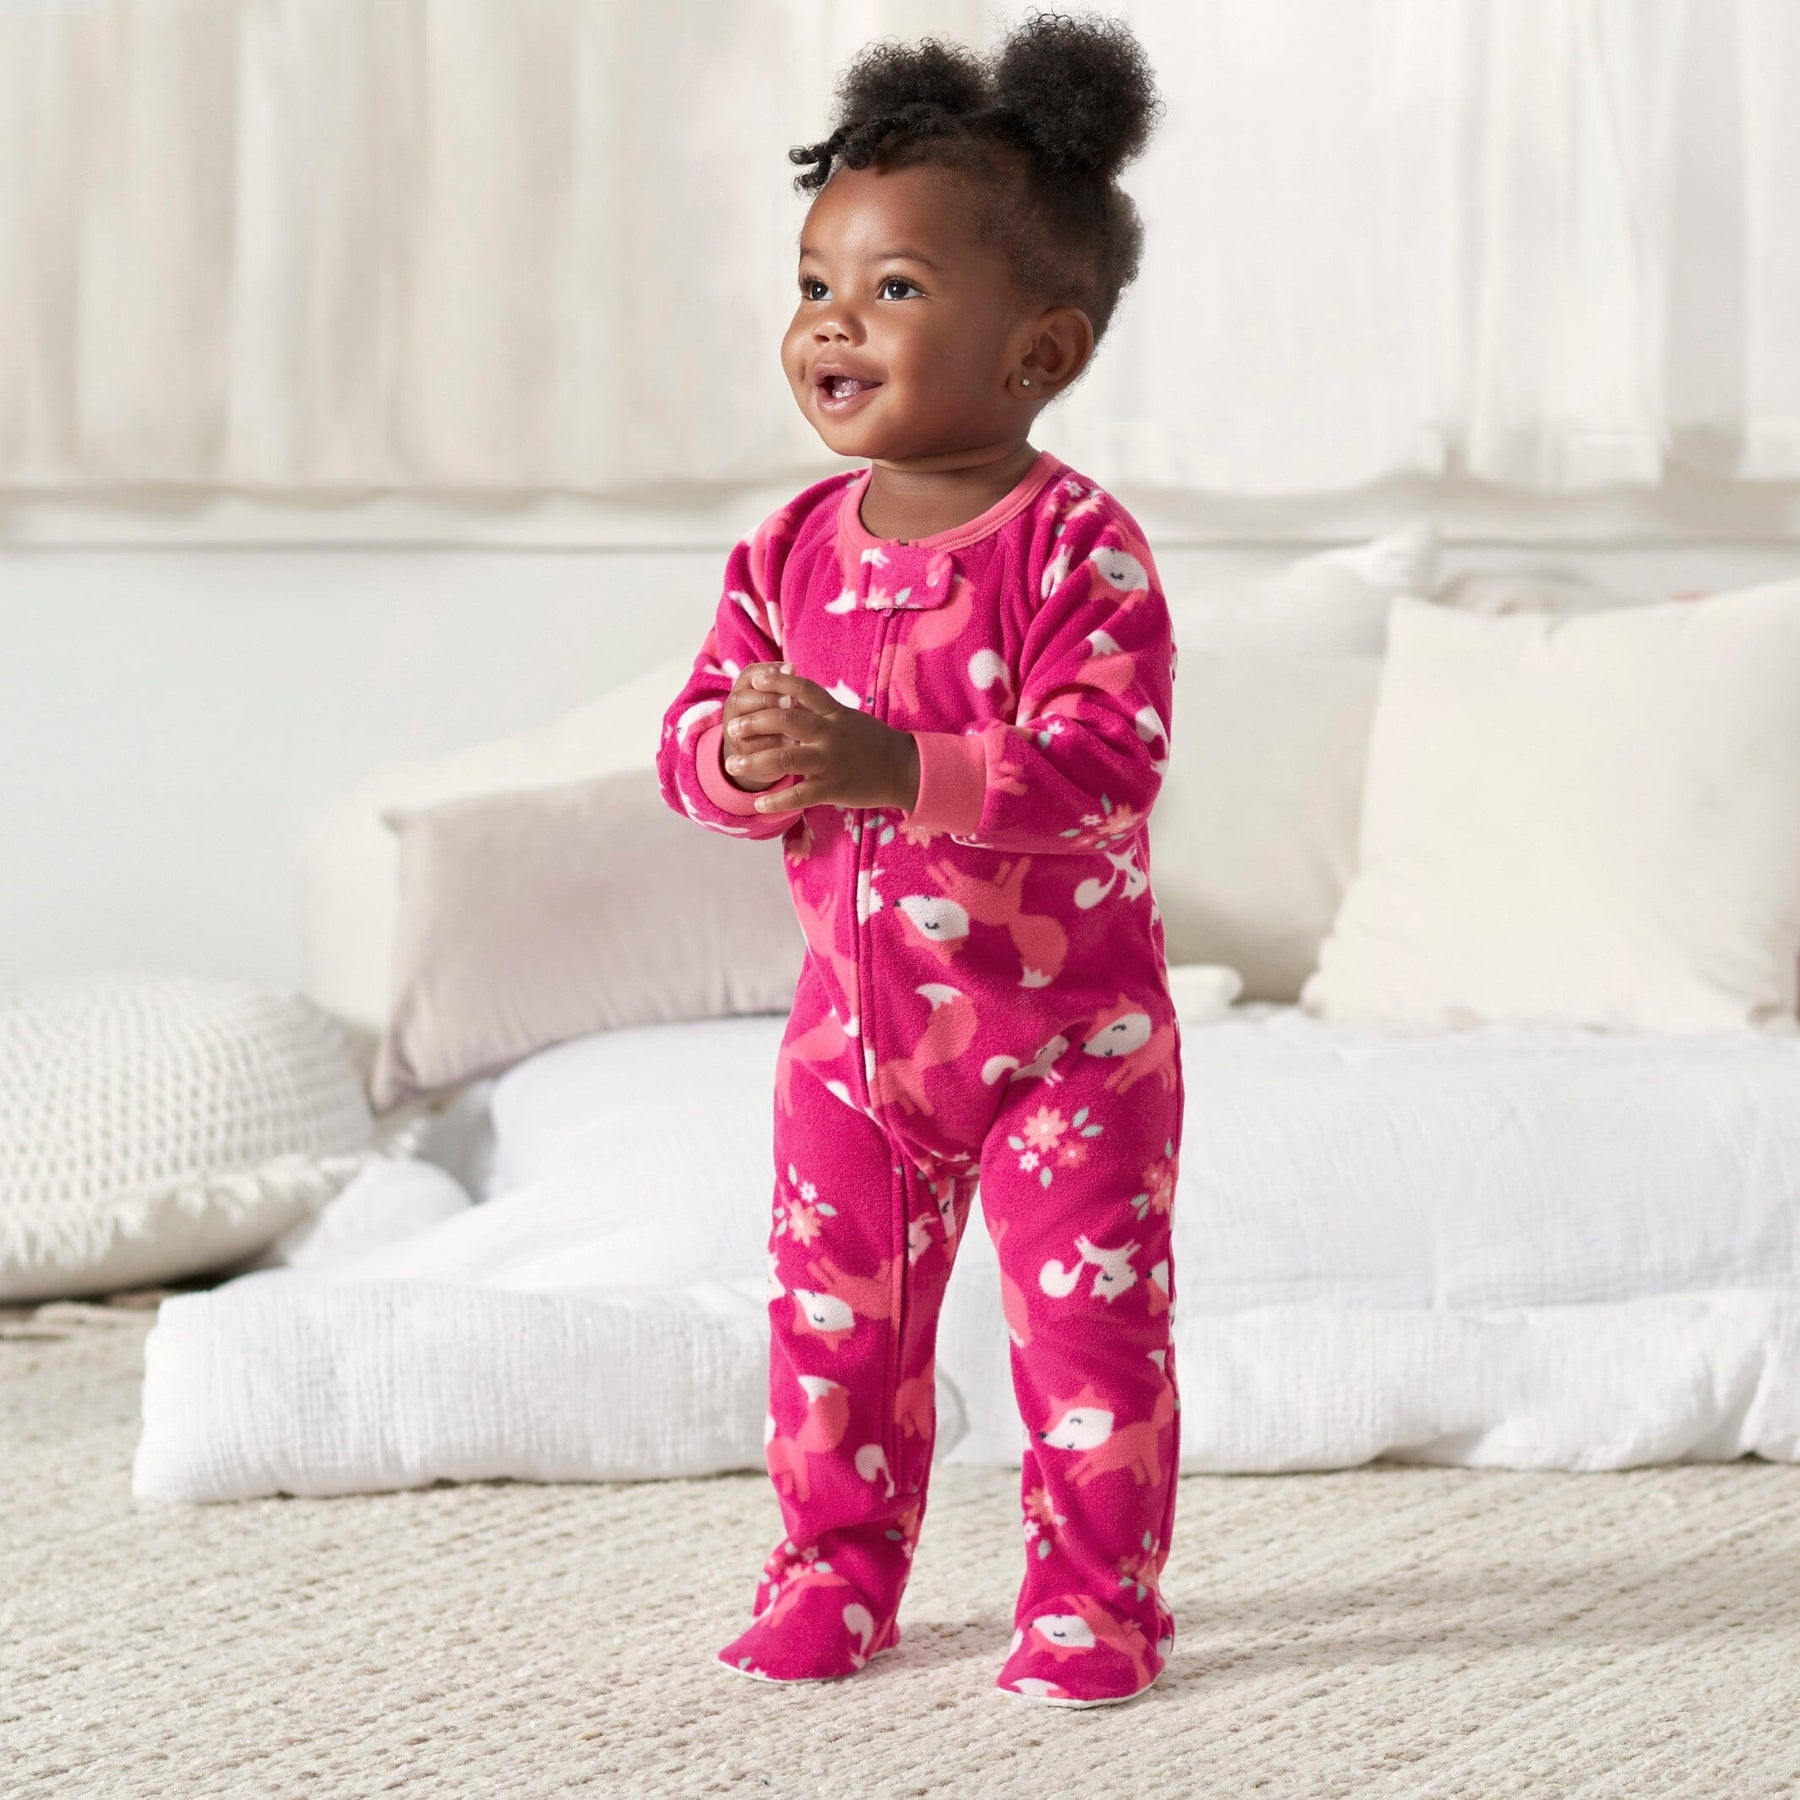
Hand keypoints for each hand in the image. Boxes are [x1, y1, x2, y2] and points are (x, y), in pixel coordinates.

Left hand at [723, 667, 920, 814]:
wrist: (903, 770)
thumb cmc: (873, 743)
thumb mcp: (848, 718)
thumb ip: (821, 710)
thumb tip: (791, 695)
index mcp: (834, 713)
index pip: (803, 689)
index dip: (778, 681)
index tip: (754, 680)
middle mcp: (830, 734)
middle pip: (786, 720)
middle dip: (755, 722)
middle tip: (733, 727)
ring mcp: (830, 762)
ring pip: (785, 758)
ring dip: (755, 761)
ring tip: (733, 763)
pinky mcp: (832, 789)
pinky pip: (799, 795)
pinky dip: (777, 801)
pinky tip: (758, 803)